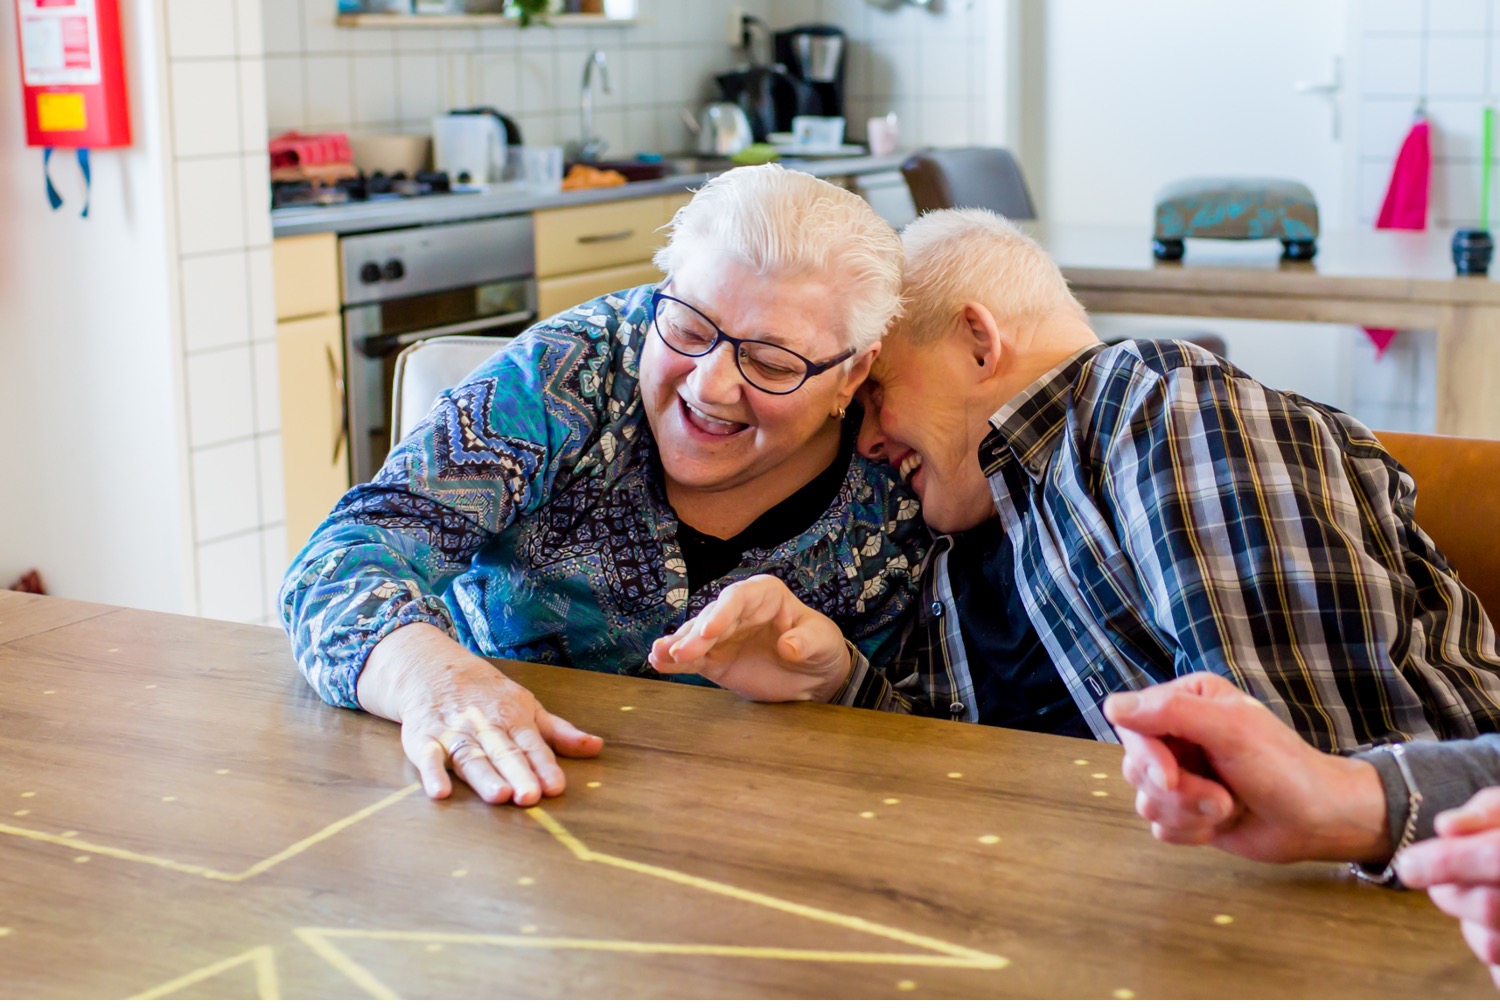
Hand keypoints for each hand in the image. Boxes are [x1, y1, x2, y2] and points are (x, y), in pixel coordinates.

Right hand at [357, 623, 602, 804]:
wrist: (431, 666)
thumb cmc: (487, 694)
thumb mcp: (527, 706)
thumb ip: (559, 732)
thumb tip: (597, 746)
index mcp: (514, 718)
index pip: (532, 745)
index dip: (544, 766)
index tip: (556, 787)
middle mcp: (485, 725)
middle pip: (503, 752)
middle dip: (518, 774)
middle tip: (530, 797)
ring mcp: (454, 731)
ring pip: (470, 756)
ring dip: (484, 776)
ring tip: (498, 795)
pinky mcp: (423, 738)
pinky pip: (427, 757)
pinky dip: (432, 774)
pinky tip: (440, 792)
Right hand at [647, 574, 852, 703]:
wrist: (813, 676)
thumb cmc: (820, 647)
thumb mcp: (822, 642)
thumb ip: (806, 642)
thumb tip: (788, 646)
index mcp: (764, 594)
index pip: (738, 597)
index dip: (722, 612)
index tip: (710, 630)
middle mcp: (738, 610)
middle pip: (711, 617)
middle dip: (696, 634)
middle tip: (682, 652)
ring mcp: (722, 634)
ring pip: (695, 636)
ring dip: (677, 645)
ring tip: (658, 654)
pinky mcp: (714, 658)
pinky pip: (692, 658)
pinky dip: (674, 660)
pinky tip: (657, 661)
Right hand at [1103, 672, 1388, 863]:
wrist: (1318, 822)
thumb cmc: (1283, 767)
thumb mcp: (1231, 730)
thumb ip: (1172, 713)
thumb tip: (1111, 706)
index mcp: (1186, 703)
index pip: (1133, 724)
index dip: (1146, 755)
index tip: (1170, 778)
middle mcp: (1177, 736)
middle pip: (1135, 767)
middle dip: (1178, 792)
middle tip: (1221, 798)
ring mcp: (1181, 776)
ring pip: (1146, 801)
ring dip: (1189, 814)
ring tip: (1228, 808)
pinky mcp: (1186, 812)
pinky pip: (1160, 827)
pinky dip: (1191, 832)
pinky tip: (1221, 825)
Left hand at [1397, 788, 1499, 987]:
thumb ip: (1482, 814)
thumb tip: (1446, 828)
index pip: (1495, 857)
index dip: (1445, 862)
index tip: (1408, 866)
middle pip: (1487, 905)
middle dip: (1449, 893)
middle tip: (1442, 879)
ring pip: (1491, 946)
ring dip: (1470, 925)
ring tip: (1482, 899)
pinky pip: (1498, 973)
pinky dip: (1486, 950)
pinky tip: (1491, 926)